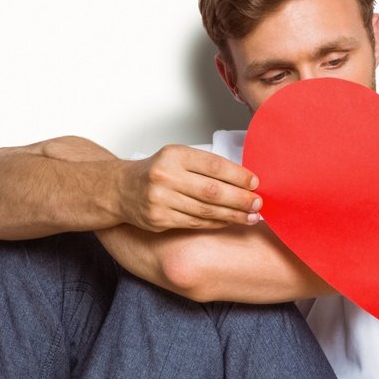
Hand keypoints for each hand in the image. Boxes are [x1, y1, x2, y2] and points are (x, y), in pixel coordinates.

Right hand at [117, 144, 261, 231]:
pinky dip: (216, 222)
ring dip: (233, 215)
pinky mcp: (159, 219)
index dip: (238, 176)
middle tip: (258, 203)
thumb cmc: (155, 171)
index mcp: (173, 155)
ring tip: (251, 216)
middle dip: (240, 199)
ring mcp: (161, 200)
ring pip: (206, 210)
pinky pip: (195, 222)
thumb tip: (243, 179)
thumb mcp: (176, 157)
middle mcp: (165, 176)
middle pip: (212, 191)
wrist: (120, 189)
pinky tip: (230, 221)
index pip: (213, 165)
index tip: (255, 183)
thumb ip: (204, 166)